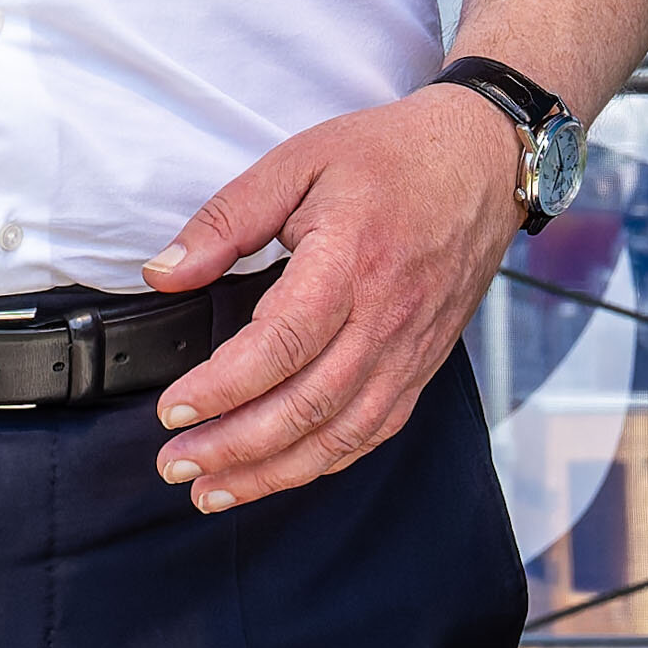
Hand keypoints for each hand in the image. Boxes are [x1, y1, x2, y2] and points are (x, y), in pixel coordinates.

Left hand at [139, 81, 526, 510]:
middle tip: (174, 464)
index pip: (282, 343)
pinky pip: (374, 430)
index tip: (173, 409)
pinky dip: (324, 461)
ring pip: (340, 433)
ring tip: (212, 491)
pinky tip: (281, 472)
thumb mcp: (297, 162)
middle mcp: (385, 316)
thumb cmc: (390, 156)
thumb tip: (164, 271)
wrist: (483, 161)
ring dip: (272, 472)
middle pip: (307, 404)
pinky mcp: (422, 364)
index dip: (224, 387)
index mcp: (350, 259)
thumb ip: (226, 220)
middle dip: (233, 447)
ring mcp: (410, 348)